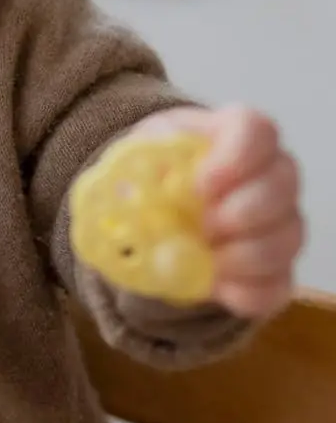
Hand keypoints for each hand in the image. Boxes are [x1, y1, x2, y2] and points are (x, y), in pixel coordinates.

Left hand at [132, 106, 303, 317]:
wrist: (160, 209)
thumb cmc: (157, 170)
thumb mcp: (139, 155)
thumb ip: (139, 165)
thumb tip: (135, 186)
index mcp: (235, 135)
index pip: (257, 131)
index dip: (237, 158)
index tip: (201, 184)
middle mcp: (270, 174)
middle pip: (283, 184)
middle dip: (243, 212)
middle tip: (204, 227)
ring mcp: (280, 221)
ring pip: (287, 237)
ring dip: (245, 255)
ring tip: (206, 258)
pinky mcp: (276, 268)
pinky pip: (277, 285)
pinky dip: (245, 292)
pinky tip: (216, 286)